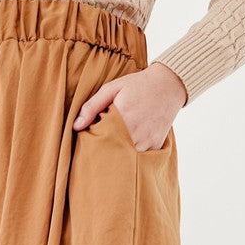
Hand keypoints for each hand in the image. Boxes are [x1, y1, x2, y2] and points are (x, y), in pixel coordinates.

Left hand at [72, 63, 187, 150]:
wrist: (169, 85)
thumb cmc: (137, 85)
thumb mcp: (112, 88)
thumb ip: (92, 106)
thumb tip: (76, 126)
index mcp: (122, 116)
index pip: (101, 141)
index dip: (94, 146)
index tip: (88, 148)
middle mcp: (136, 132)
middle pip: (114, 154)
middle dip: (106, 155)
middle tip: (98, 155)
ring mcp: (148, 141)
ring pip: (128, 160)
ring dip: (120, 158)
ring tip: (113, 153)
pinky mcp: (157, 146)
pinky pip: (142, 159)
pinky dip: (134, 158)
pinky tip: (128, 151)